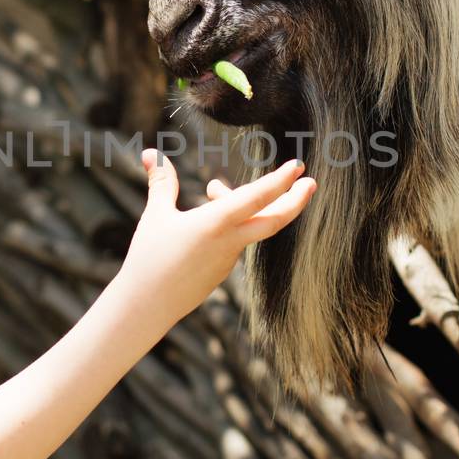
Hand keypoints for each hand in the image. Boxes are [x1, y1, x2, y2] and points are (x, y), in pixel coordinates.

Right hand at [115, 149, 316, 324]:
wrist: (147, 306)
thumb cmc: (149, 259)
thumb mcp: (155, 216)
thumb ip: (161, 182)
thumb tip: (148, 152)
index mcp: (215, 223)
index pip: (258, 197)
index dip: (280, 180)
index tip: (298, 167)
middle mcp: (230, 242)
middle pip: (274, 220)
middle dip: (296, 200)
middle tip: (311, 182)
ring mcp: (229, 259)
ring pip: (249, 226)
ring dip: (243, 205)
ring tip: (212, 188)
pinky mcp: (222, 271)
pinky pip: (236, 241)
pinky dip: (232, 224)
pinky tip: (207, 212)